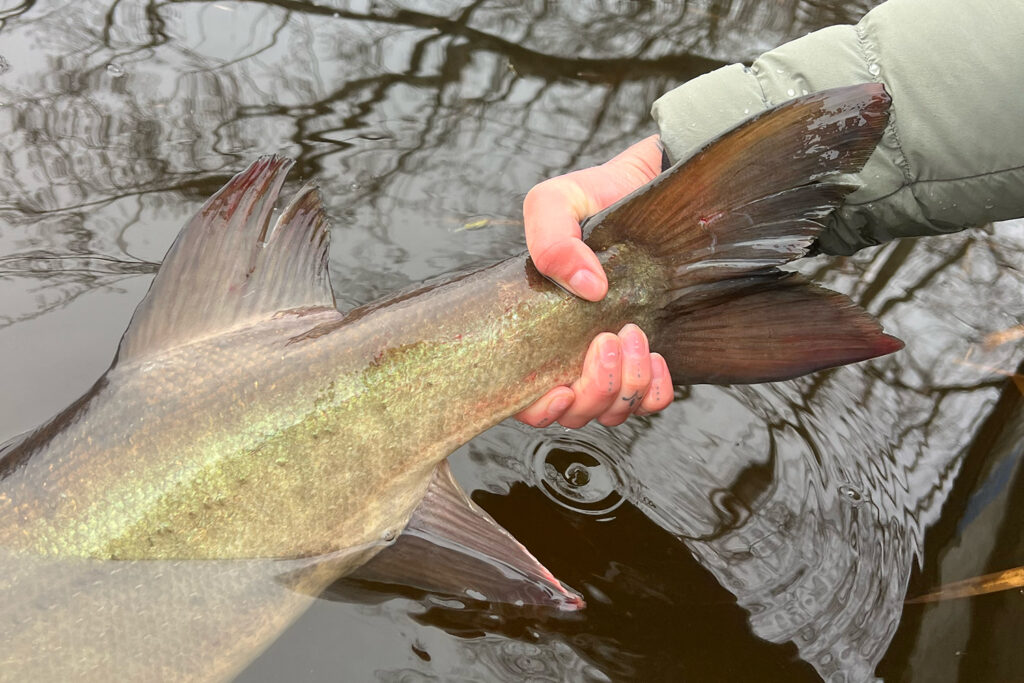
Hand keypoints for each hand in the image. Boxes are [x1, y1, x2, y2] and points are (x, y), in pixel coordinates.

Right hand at [516, 136, 674, 427]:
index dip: (540, 408)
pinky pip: (651, 401)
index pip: (525, 399)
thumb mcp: (556, 202)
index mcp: (533, 333)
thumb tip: (585, 286)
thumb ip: (550, 240)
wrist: (648, 188)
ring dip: (625, 386)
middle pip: (574, 413)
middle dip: (594, 389)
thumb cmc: (594, 197)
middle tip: (609, 338)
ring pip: (612, 411)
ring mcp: (609, 362)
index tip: (561, 387)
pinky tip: (656, 355)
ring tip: (634, 334)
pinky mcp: (647, 360)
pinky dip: (655, 390)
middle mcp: (568, 355)